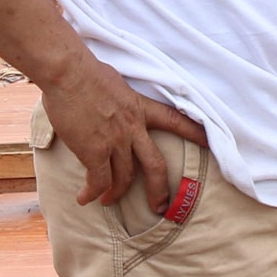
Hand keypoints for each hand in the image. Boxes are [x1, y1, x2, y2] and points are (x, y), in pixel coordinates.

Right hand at [39, 53, 207, 212]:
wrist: (67, 72)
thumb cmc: (84, 70)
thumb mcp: (115, 82)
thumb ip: (120, 97)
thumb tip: (112, 99)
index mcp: (140, 107)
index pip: (175, 120)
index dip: (194, 132)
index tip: (209, 142)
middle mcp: (133, 127)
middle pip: (155, 165)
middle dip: (159, 189)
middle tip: (160, 206)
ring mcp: (115, 141)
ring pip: (124, 178)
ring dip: (116, 193)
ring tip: (108, 200)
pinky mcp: (94, 151)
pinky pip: (98, 181)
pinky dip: (92, 192)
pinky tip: (85, 198)